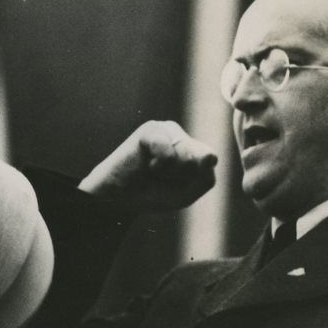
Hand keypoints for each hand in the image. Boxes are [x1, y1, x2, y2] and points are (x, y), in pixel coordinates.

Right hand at [78, 121, 216, 212]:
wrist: (117, 198)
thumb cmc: (152, 194)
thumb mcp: (187, 193)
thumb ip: (205, 178)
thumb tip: (209, 157)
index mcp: (192, 148)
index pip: (210, 160)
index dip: (194, 178)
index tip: (175, 183)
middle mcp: (181, 135)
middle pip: (202, 156)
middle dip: (184, 176)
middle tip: (162, 177)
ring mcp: (166, 130)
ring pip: (187, 155)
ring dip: (171, 172)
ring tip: (154, 170)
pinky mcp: (151, 130)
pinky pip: (169, 151)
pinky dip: (159, 165)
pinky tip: (146, 164)